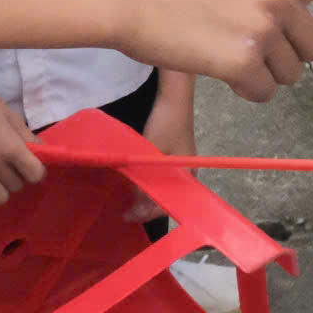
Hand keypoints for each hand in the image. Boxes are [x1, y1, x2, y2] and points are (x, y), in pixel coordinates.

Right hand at [0, 53, 44, 208]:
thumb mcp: (9, 114)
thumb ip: (27, 136)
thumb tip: (43, 151)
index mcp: (10, 146)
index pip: (36, 174)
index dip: (37, 170)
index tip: (31, 164)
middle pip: (18, 185)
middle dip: (18, 175)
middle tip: (10, 163)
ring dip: (1, 187)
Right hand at [122, 0, 312, 101]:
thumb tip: (299, 35)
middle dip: (289, 55)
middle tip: (246, 40)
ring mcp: (264, 29)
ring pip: (290, 75)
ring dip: (263, 72)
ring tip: (223, 45)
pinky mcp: (244, 61)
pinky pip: (264, 93)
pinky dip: (245, 89)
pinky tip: (216, 65)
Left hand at [128, 78, 198, 220]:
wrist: (175, 97)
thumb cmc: (167, 125)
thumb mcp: (152, 155)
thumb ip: (145, 181)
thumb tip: (135, 206)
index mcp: (187, 177)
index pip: (167, 205)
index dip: (146, 213)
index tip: (127, 215)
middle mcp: (187, 174)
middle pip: (167, 199)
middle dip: (147, 206)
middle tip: (125, 210)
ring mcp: (181, 164)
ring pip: (163, 188)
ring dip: (147, 194)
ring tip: (128, 199)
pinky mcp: (175, 156)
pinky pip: (162, 177)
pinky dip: (149, 183)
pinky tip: (136, 182)